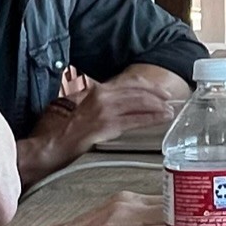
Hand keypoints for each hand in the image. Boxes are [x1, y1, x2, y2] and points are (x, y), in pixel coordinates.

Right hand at [59, 73, 181, 150]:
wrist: (55, 142)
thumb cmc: (69, 128)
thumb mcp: (87, 107)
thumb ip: (105, 102)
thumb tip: (125, 102)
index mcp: (99, 90)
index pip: (131, 83)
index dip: (150, 86)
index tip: (162, 91)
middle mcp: (103, 96)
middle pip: (138, 91)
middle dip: (158, 96)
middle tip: (170, 101)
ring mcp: (105, 110)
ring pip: (139, 104)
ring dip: (158, 107)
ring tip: (169, 111)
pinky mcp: (107, 126)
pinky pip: (135, 120)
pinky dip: (151, 118)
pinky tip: (160, 119)